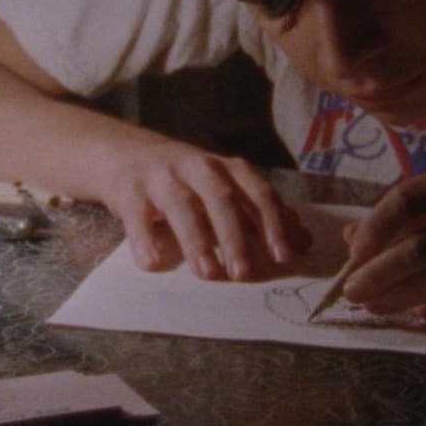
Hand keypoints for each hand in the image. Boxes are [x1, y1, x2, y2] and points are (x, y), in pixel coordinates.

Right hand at [99, 141, 311, 280]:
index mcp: (224, 167)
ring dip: (196, 241)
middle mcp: (195, 166)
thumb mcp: (222, 187)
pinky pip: (137, 216)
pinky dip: (145, 240)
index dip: (273, 223)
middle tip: (245, 273)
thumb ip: (259, 212)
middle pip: (221, 198)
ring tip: (208, 273)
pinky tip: (153, 263)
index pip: (256, 192)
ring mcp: (160, 177)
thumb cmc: (182, 178)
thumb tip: (304, 241)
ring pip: (181, 206)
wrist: (121, 152)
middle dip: (235, 236)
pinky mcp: (128, 190)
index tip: (284, 256)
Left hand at [341, 161, 425, 321]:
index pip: (410, 195)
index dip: (375, 226)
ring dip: (402, 298)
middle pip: (422, 245)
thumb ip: (419, 216)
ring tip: (376, 307)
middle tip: (353, 291)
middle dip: (380, 274)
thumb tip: (353, 239)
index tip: (353, 251)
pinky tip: (421, 314)